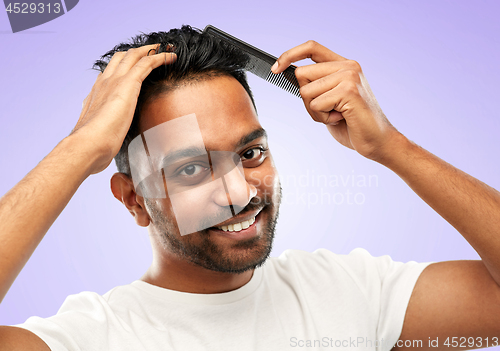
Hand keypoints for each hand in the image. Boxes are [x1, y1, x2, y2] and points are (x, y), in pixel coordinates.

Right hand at [71, 44, 176, 174]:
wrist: (88, 145)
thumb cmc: (93, 147)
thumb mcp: (99, 134)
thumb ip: (104, 132)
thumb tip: (107, 142)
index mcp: (97, 94)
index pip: (110, 73)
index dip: (124, 67)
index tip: (135, 68)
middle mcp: (104, 83)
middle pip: (121, 58)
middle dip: (138, 52)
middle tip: (153, 51)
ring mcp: (115, 81)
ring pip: (134, 55)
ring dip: (151, 50)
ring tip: (165, 49)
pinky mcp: (128, 84)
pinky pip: (147, 62)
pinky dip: (160, 56)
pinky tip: (171, 57)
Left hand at [271, 40, 400, 161]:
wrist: (378, 141)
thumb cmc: (352, 124)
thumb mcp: (330, 100)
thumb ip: (316, 85)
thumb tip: (288, 73)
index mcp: (343, 65)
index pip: (311, 48)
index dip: (290, 55)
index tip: (276, 68)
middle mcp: (347, 66)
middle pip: (301, 75)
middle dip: (306, 99)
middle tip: (328, 110)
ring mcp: (349, 76)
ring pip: (306, 92)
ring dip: (316, 111)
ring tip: (337, 115)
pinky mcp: (349, 91)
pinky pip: (316, 104)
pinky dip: (323, 118)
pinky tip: (342, 119)